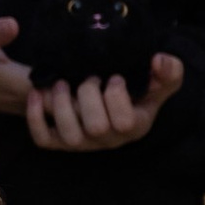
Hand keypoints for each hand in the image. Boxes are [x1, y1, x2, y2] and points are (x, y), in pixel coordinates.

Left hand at [21, 49, 182, 150]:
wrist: (113, 99)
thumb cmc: (139, 90)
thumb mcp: (160, 80)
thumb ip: (169, 72)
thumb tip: (158, 60)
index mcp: (135, 126)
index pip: (125, 122)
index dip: (117, 96)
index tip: (115, 77)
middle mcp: (108, 140)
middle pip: (96, 128)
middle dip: (90, 96)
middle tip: (90, 78)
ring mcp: (83, 143)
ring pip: (69, 135)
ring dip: (61, 104)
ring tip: (62, 83)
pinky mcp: (59, 142)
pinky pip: (43, 139)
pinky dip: (36, 118)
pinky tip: (37, 93)